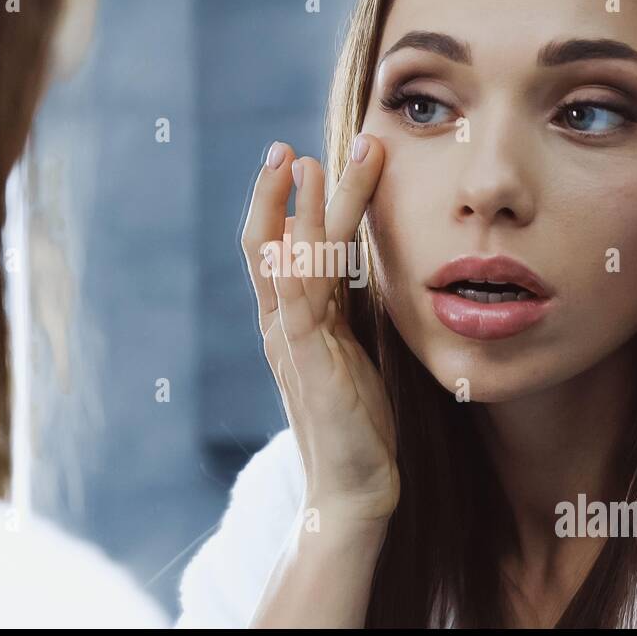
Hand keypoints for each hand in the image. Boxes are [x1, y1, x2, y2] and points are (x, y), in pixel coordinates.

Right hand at [240, 136, 397, 522]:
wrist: (352, 489)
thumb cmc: (358, 421)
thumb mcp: (351, 351)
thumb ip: (343, 312)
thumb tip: (353, 270)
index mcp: (294, 320)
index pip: (283, 248)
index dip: (289, 203)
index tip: (306, 159)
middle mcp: (283, 326)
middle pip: (279, 244)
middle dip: (284, 193)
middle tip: (291, 146)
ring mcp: (291, 345)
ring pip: (290, 264)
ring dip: (299, 212)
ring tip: (308, 164)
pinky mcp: (308, 367)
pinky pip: (297, 309)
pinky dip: (294, 271)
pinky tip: (297, 238)